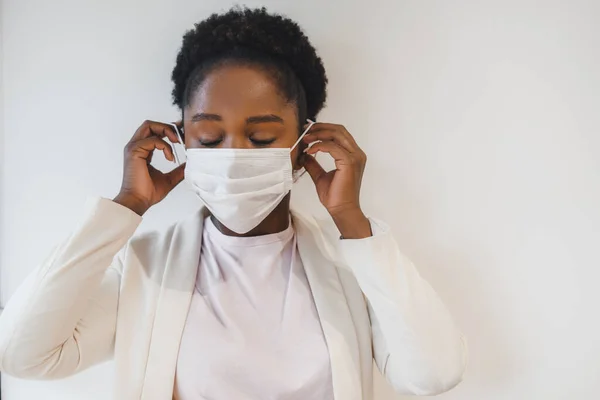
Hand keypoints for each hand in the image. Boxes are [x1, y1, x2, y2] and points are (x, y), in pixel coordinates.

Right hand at [113, 120, 184, 214]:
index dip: (168, 130)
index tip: (182, 137)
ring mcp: (134, 148)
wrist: (138, 201)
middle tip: (180, 138)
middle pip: (150, 124)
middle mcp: (136, 147)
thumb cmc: (148, 192)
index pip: (153, 132)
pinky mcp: (134, 151)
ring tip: (177, 143)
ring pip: (149, 125)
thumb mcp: (170, 179)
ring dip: (166, 131)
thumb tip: (190, 165)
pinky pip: (153, 140)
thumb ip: (178, 170)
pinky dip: (165, 146)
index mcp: (142, 151)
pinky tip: (170, 158)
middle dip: (167, 127)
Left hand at [301, 122, 371, 238]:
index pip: (339, 133)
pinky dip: (320, 146)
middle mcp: (356, 153)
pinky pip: (333, 147)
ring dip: (319, 134)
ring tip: (305, 139)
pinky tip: (310, 151)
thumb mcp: (320, 176)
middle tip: (305, 131)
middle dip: (320, 128)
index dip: (323, 129)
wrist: (342, 210)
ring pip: (337, 135)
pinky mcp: (349, 163)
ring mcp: (355, 157)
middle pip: (339, 130)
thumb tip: (304, 154)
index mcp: (352, 155)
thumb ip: (314, 164)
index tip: (307, 132)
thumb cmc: (335, 196)